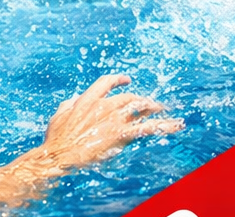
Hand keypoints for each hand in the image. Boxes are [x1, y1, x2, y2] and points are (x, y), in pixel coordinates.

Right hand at [37, 74, 183, 169]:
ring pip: (140, 108)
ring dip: (153, 107)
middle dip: (140, 99)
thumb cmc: (57, 139)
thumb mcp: (59, 116)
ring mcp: (113, 119)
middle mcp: (103, 106)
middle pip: (128, 97)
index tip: (126, 80)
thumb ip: (68, 105)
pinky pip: (148, 127)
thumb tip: (74, 99)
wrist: (61, 155)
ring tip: (162, 110)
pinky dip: (164, 125)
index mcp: (86, 100)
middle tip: (149, 103)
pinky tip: (177, 125)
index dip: (118, 80)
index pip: (106, 83)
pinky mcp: (121, 134)